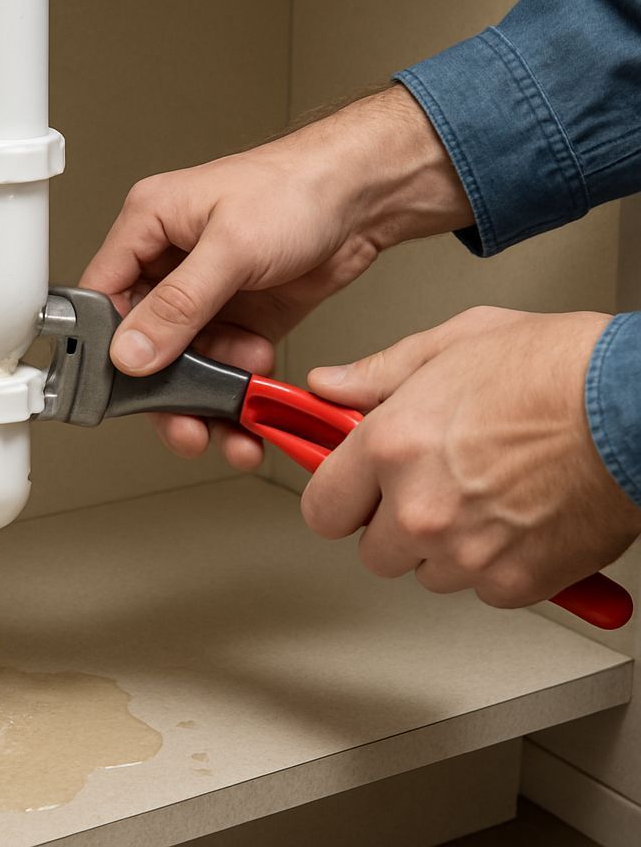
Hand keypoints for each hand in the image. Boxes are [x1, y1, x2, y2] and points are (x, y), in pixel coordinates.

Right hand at [81, 85, 471, 467]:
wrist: (364, 197)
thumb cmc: (298, 187)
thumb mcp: (231, 245)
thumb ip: (179, 303)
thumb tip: (131, 350)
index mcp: (149, 225)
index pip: (103, 295)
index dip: (110, 345)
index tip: (129, 388)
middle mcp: (170, 263)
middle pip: (142, 342)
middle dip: (164, 389)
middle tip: (184, 425)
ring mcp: (205, 295)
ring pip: (184, 364)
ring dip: (208, 395)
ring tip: (234, 416)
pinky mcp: (240, 320)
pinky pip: (224, 368)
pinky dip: (237, 390)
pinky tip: (254, 399)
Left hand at [302, 307, 640, 607]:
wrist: (638, 405)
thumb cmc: (558, 368)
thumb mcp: (453, 344)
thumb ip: (379, 373)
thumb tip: (330, 386)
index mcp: (391, 447)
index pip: (321, 509)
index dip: (338, 499)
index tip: (350, 492)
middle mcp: (420, 507)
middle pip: (373, 552)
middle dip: (393, 523)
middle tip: (430, 486)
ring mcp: (466, 551)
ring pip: (427, 573)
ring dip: (444, 546)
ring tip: (483, 495)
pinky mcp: (516, 582)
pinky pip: (481, 588)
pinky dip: (494, 564)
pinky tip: (516, 518)